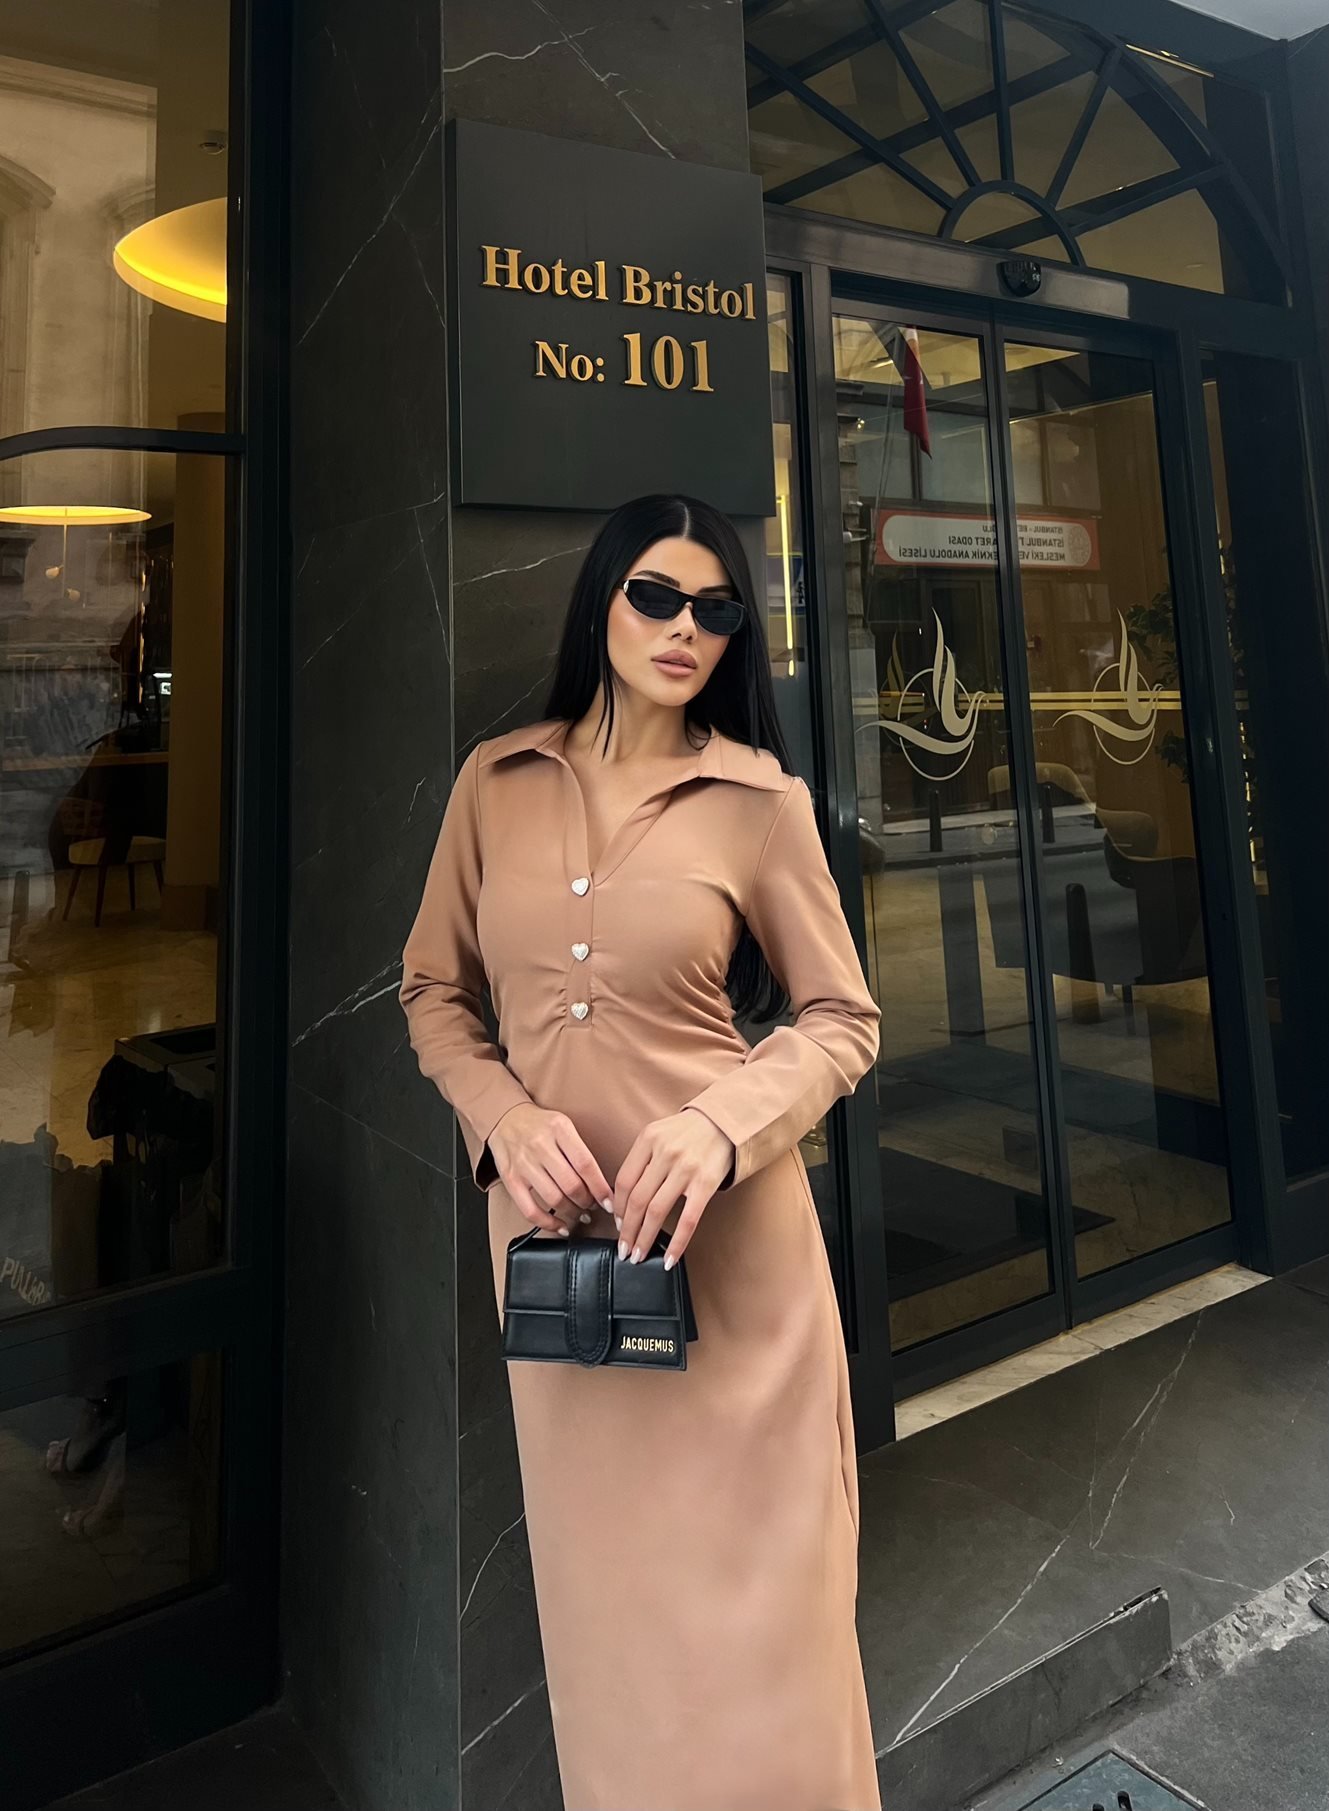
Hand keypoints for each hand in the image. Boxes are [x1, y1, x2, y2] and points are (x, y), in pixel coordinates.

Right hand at [488, 1103, 614, 1236]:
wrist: (506, 1118)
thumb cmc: (540, 1125)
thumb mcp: (564, 1126)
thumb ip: (580, 1150)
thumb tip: (601, 1183)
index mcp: (559, 1128)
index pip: (586, 1164)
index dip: (600, 1188)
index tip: (610, 1201)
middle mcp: (540, 1145)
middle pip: (571, 1184)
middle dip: (588, 1202)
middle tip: (595, 1205)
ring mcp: (523, 1163)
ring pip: (554, 1199)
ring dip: (573, 1212)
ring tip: (581, 1214)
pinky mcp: (510, 1179)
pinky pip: (530, 1210)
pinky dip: (548, 1223)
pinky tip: (560, 1225)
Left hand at [611, 1106, 734, 1269]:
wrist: (726, 1122)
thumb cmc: (688, 1131)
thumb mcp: (659, 1133)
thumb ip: (642, 1159)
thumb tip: (623, 1200)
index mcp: (649, 1139)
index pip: (624, 1180)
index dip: (617, 1207)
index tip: (617, 1225)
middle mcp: (665, 1153)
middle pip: (637, 1199)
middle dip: (627, 1230)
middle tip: (623, 1249)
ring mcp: (686, 1168)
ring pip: (657, 1211)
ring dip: (644, 1238)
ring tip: (638, 1255)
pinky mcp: (706, 1183)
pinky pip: (687, 1220)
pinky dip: (677, 1243)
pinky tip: (670, 1259)